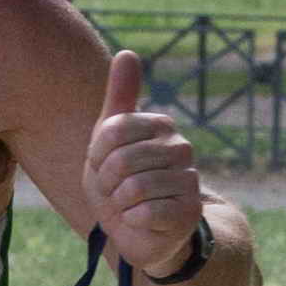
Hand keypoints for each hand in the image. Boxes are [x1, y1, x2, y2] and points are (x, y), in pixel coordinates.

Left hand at [88, 49, 208, 282]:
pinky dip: (132, 221)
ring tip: (127, 206)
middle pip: (121, 161)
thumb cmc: (119, 183)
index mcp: (162, 126)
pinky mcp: (189, 212)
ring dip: (118, 204)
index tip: (103, 167)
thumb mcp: (109, 140)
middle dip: (107, 184)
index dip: (96, 155)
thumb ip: (119, 99)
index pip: (111, 131)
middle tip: (116, 192)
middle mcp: (182, 149)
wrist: (139, 232)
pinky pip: (145, 212)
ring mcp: (189, 181)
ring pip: (133, 188)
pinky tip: (140, 221)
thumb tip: (128, 52)